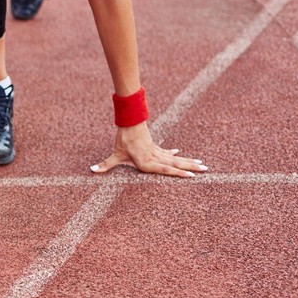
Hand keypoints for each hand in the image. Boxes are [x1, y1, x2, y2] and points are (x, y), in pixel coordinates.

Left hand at [89, 121, 206, 177]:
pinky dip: (174, 155)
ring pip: (175, 158)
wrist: (129, 122)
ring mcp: (156, 152)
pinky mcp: (154, 147)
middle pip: (175, 164)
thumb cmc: (122, 139)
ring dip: (188, 161)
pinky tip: (180, 155)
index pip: (165, 169)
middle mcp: (154, 157)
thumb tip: (92, 169)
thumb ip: (105, 164)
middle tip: (205, 169)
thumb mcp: (114, 154)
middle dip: (190, 167)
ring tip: (202, 164)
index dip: (178, 173)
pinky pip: (167, 153)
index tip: (191, 176)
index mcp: (147, 162)